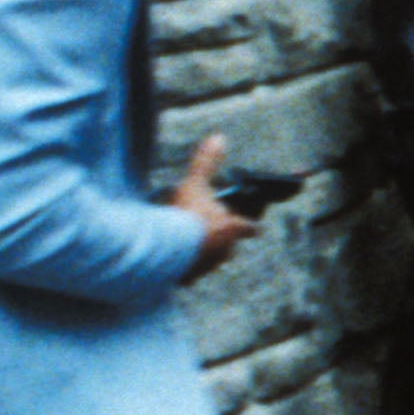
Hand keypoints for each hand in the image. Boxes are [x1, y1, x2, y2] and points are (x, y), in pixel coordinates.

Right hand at [167, 133, 259, 278]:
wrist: (163, 250)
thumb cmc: (184, 215)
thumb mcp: (194, 184)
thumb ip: (205, 163)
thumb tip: (218, 137)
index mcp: (232, 228)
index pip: (250, 226)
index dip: (249, 223)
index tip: (250, 222)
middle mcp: (225, 250)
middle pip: (230, 244)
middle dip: (221, 236)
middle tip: (206, 225)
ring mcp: (208, 265)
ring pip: (211, 257)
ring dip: (203, 249)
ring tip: (187, 239)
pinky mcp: (189, 277)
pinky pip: (191, 270)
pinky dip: (185, 263)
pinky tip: (173, 256)